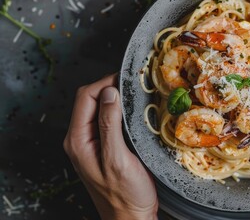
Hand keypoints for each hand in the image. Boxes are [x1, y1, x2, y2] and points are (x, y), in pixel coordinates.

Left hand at [63, 74, 157, 219]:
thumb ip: (110, 125)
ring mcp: (91, 143)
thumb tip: (108, 92)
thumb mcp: (117, 159)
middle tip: (133, 85)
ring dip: (115, 99)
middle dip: (109, 87)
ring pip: (99, 109)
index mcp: (78, 141)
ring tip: (135, 94)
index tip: (125, 79)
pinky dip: (119, 111)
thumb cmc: (126, 195)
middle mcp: (80, 139)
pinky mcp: (104, 146)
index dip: (104, 83)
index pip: (84, 98)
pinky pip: (107, 121)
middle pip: (89, 100)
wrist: (131, 217)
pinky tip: (133, 111)